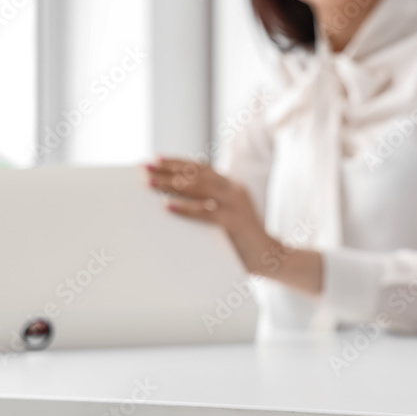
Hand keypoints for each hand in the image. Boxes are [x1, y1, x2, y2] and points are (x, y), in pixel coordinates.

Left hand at [141, 156, 321, 294]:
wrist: (270, 257)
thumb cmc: (242, 240)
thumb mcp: (225, 216)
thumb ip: (208, 205)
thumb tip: (172, 200)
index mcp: (231, 186)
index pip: (201, 167)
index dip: (178, 161)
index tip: (156, 158)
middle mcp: (234, 190)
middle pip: (196, 174)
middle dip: (168, 169)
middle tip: (145, 167)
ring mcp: (236, 204)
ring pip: (200, 188)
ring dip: (172, 184)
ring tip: (151, 183)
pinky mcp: (235, 222)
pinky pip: (206, 213)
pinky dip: (185, 209)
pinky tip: (167, 207)